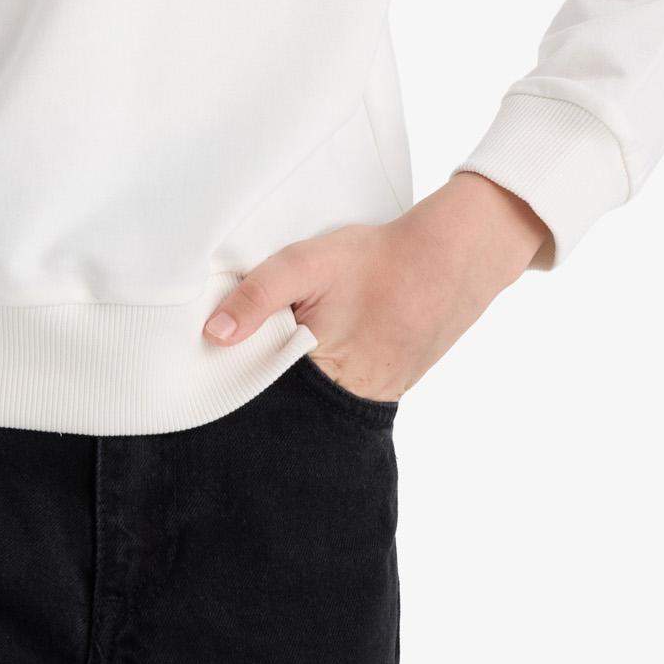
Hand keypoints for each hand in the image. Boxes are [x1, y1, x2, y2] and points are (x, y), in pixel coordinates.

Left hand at [201, 172, 548, 400]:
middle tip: (260, 348)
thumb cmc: (375, 260)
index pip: (262, 395)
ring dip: (300, 381)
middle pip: (290, 404)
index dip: (240, 379)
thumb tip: (214, 334)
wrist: (448, 259)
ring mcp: (376, 397)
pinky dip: (330, 375)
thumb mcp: (306, 264)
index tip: (221, 363)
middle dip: (269, 384)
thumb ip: (258, 296)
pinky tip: (329, 346)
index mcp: (323, 374)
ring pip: (318, 401)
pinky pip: (346, 393)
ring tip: (300, 343)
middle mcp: (352, 400)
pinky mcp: (391, 388)